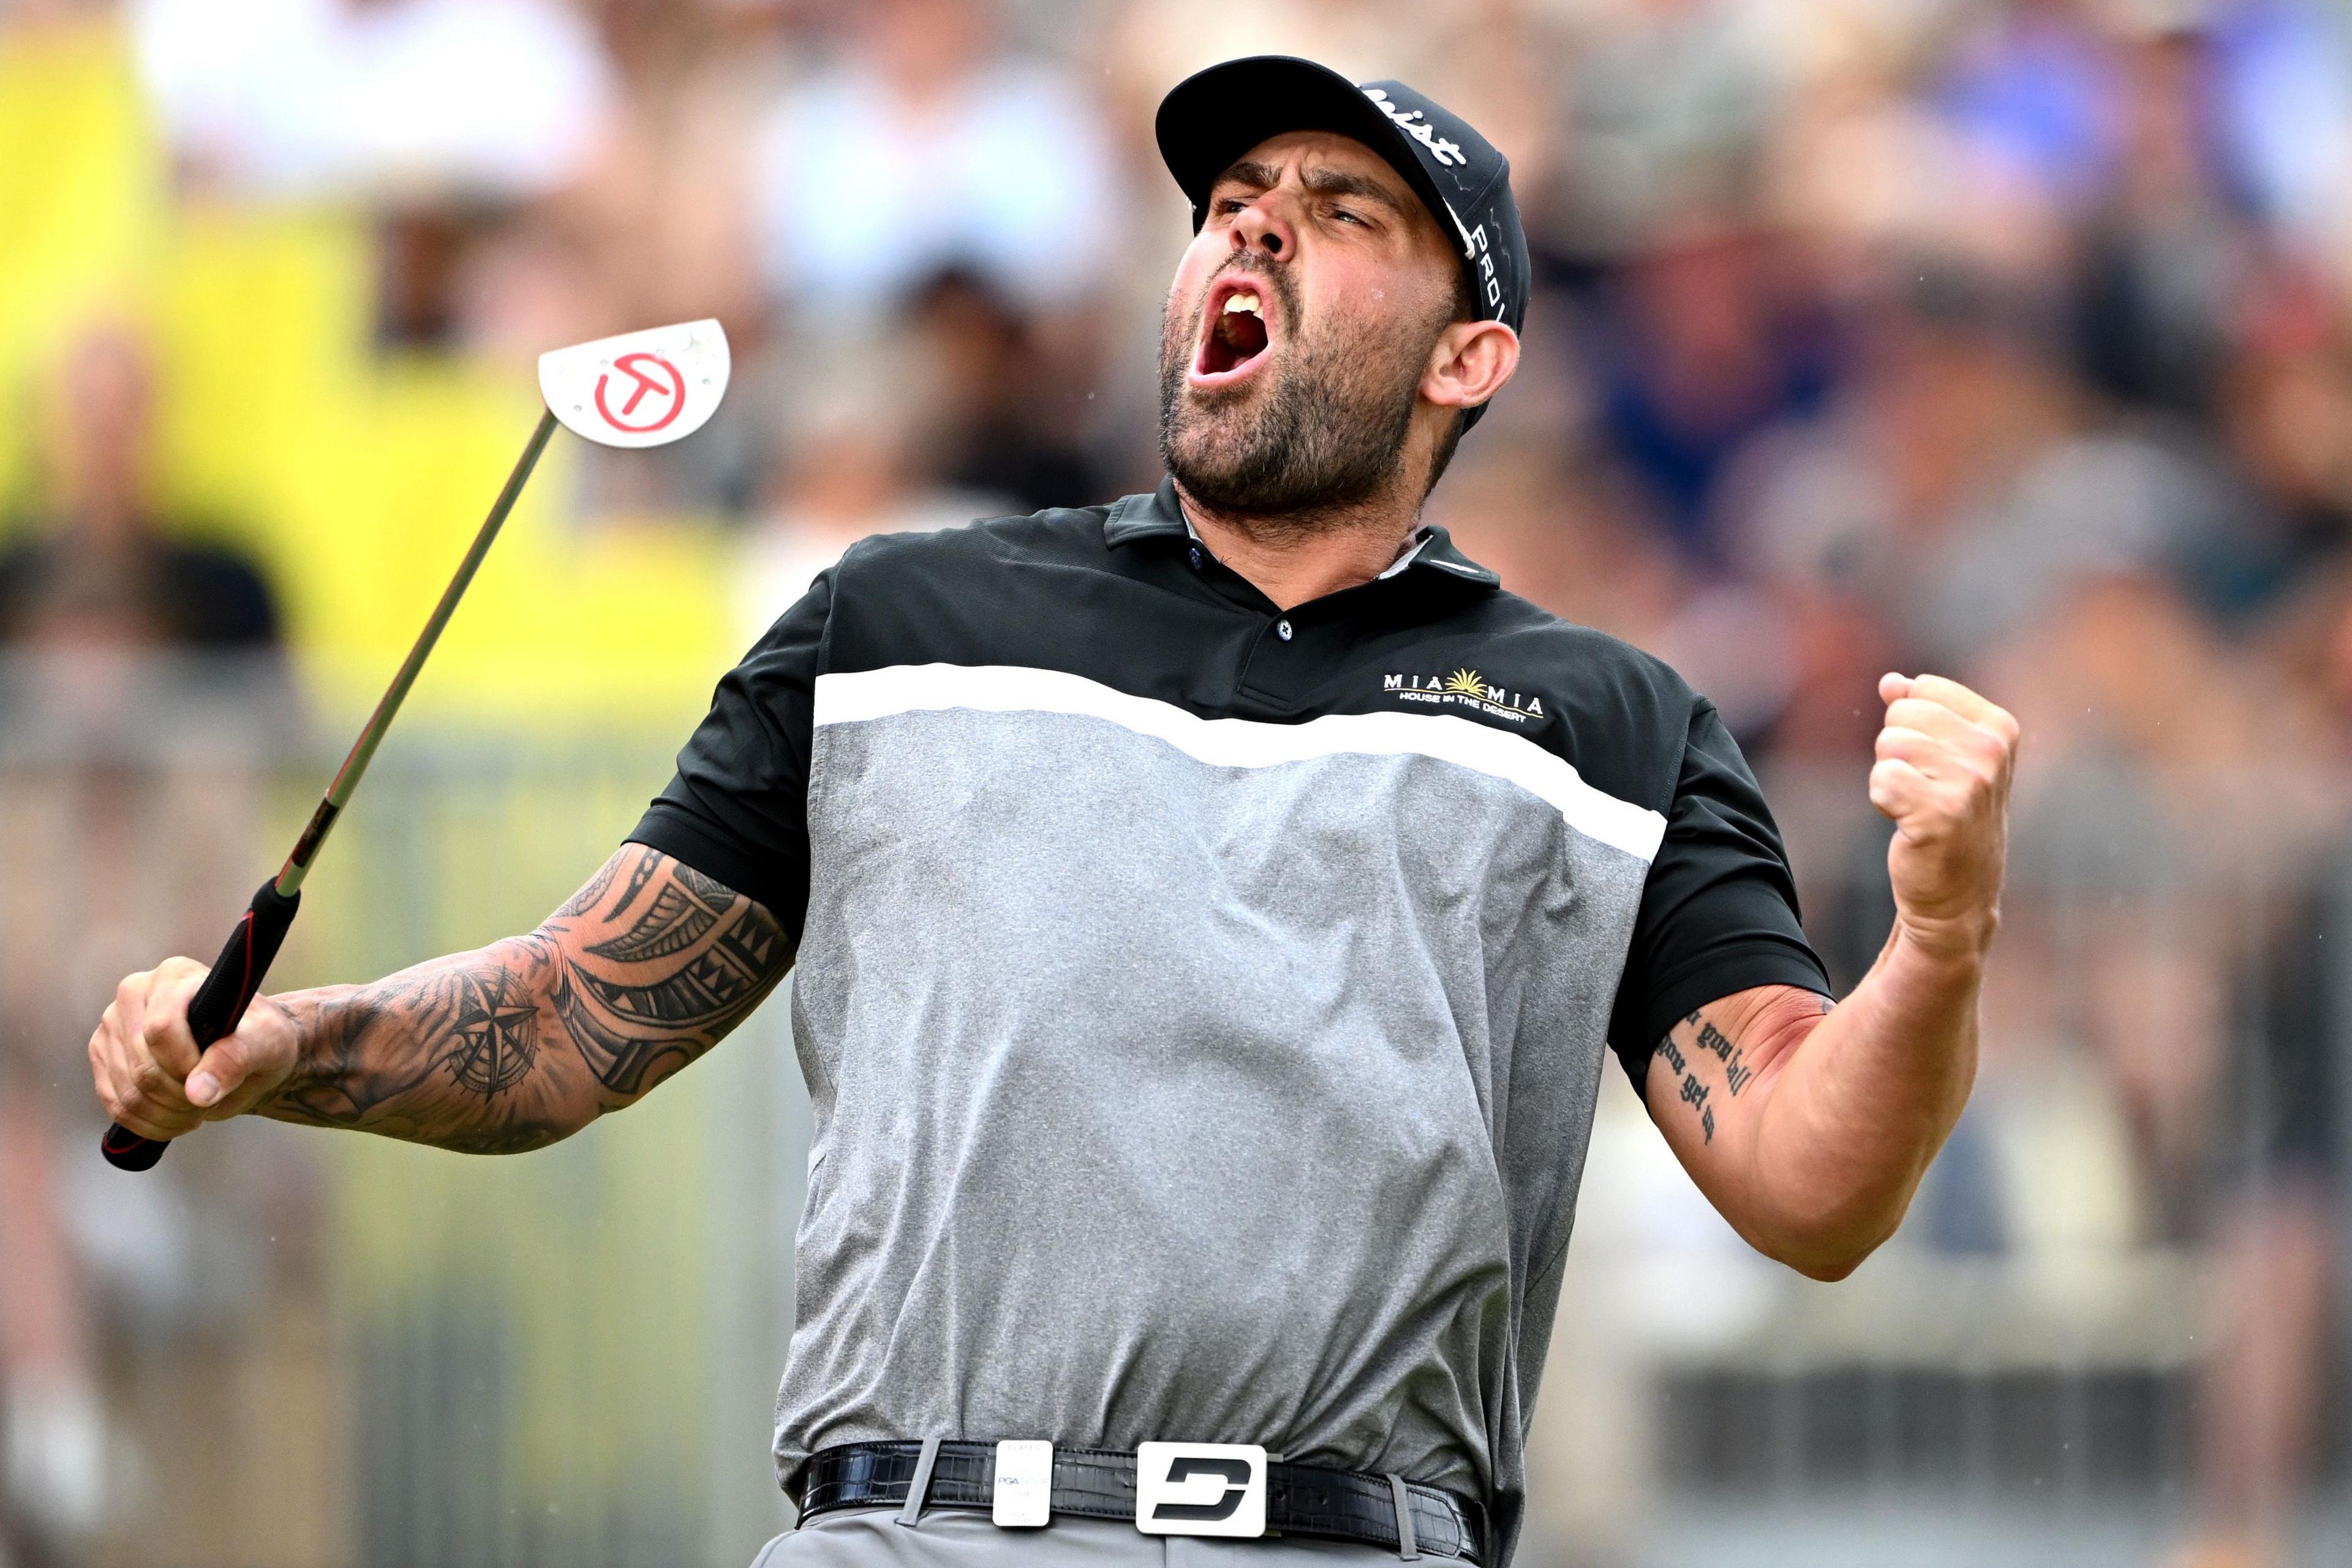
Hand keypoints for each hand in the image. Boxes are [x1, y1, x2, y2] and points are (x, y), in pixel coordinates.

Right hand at [89, 958, 299, 1140]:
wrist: (246, 1049)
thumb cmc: (258, 1036)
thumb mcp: (266, 1042)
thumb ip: (237, 1058)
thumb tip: (199, 1092)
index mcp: (175, 976)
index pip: (161, 1029)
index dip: (185, 1066)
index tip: (212, 1080)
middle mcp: (134, 993)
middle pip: (142, 1065)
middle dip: (180, 1097)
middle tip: (209, 1102)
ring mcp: (112, 1026)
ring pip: (127, 1091)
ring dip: (166, 1115)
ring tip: (196, 1109)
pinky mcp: (103, 1056)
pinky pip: (114, 1104)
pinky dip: (147, 1122)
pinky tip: (174, 1118)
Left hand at [1869, 672, 2017, 960]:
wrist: (1959, 894)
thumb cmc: (1949, 819)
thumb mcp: (1945, 758)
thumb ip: (1920, 712)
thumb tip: (1891, 681)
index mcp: (1999, 727)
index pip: (1923, 688)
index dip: (1912, 725)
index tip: (1935, 763)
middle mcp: (1992, 750)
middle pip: (1901, 714)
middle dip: (1896, 750)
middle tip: (1921, 788)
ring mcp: (1971, 781)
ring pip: (1888, 745)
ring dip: (1890, 778)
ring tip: (1917, 806)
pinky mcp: (1941, 812)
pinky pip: (1881, 779)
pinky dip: (1883, 801)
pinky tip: (1908, 823)